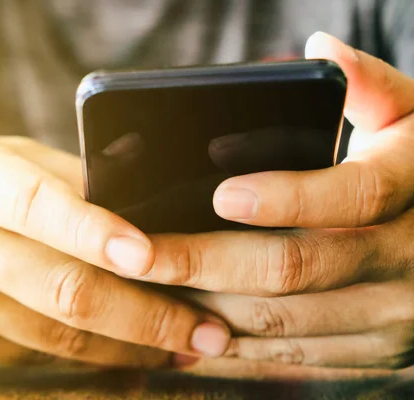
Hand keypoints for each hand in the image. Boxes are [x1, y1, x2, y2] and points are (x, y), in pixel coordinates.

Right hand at [0, 130, 229, 367]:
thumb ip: (59, 180)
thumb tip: (140, 205)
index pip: (35, 203)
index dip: (95, 230)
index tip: (153, 255)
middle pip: (62, 290)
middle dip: (147, 317)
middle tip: (211, 332)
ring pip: (56, 339)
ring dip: (130, 348)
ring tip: (185, 350)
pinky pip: (33, 355)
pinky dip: (88, 356)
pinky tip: (124, 351)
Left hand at [102, 32, 413, 368]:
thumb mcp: (412, 119)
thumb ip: (372, 86)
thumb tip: (323, 51)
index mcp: (413, 190)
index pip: (354, 196)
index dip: (288, 197)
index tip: (221, 194)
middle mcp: (408, 262)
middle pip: (295, 269)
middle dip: (205, 263)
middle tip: (138, 255)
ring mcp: (394, 318)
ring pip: (283, 321)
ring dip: (207, 307)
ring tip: (146, 288)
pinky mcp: (377, 351)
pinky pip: (294, 356)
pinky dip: (236, 343)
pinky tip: (189, 323)